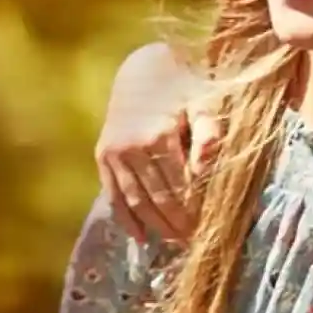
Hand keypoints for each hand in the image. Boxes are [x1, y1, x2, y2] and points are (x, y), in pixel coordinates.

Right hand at [96, 44, 217, 243]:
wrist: (142, 68)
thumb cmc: (183, 87)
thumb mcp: (203, 103)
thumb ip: (208, 135)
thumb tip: (205, 170)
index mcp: (159, 136)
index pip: (181, 188)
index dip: (195, 212)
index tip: (209, 229)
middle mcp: (132, 147)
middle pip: (159, 199)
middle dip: (178, 225)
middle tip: (196, 243)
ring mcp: (114, 153)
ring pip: (137, 201)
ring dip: (156, 226)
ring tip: (176, 243)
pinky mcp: (103, 155)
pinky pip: (113, 194)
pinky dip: (126, 219)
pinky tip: (141, 238)